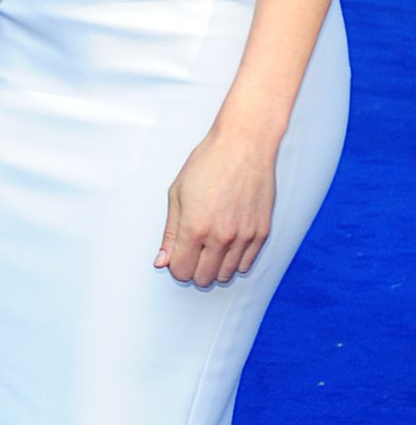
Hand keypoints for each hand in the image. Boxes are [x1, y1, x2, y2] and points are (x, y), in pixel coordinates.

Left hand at [155, 129, 276, 287]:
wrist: (243, 146)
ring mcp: (244, 237)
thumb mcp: (177, 194)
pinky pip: (246, 265)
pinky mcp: (262, 234)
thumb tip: (161, 262)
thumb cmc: (207, 164)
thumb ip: (170, 233)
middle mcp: (221, 238)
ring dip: (214, 267)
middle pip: (204, 278)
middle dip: (193, 269)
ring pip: (226, 275)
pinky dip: (234, 261)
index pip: (182, 271)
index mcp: (195, 228)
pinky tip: (227, 244)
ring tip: (210, 245)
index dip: (176, 266)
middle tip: (192, 250)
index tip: (177, 254)